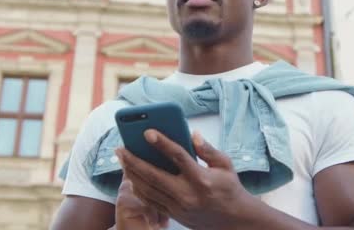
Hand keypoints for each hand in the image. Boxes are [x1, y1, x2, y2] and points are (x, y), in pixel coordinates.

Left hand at [116, 130, 256, 229]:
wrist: (233, 220)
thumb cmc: (229, 188)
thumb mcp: (225, 165)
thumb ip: (208, 149)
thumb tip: (192, 134)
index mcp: (201, 179)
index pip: (178, 157)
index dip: (161, 143)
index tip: (147, 132)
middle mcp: (187, 194)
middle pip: (154, 175)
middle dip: (134, 160)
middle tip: (120, 148)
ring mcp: (178, 206)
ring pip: (147, 189)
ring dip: (131, 173)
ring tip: (122, 159)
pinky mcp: (174, 214)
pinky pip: (150, 201)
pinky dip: (138, 188)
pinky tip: (131, 176)